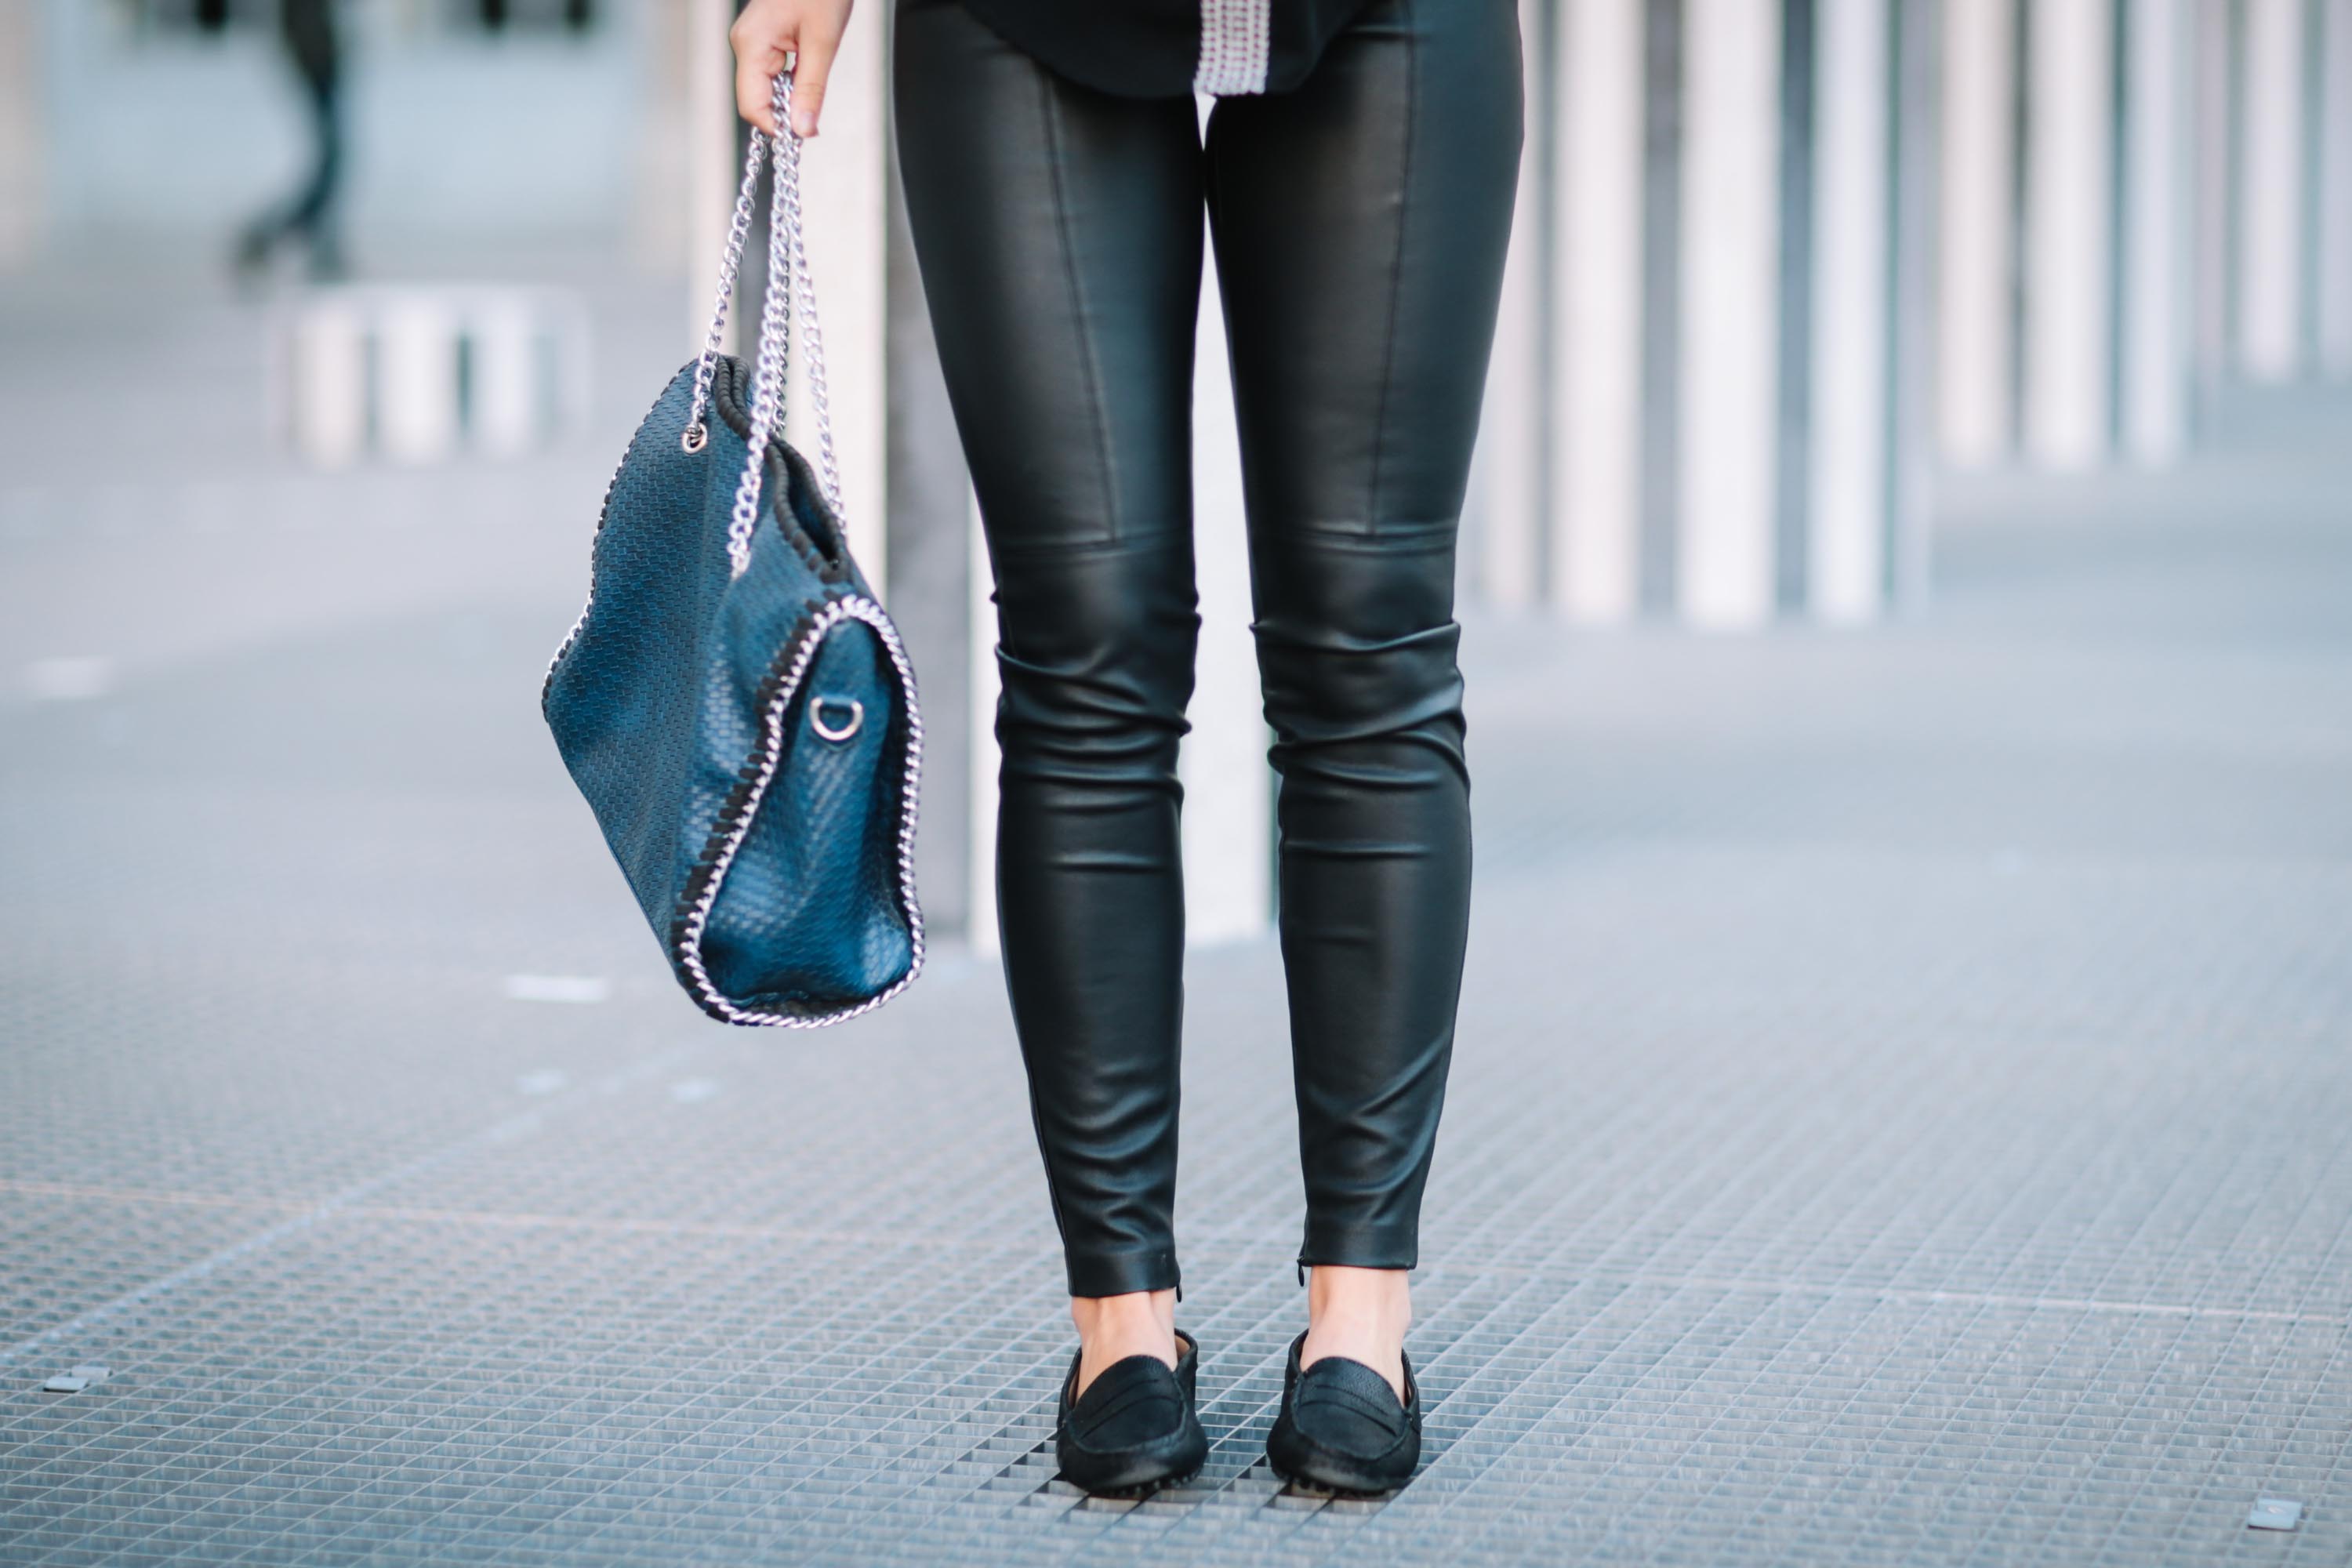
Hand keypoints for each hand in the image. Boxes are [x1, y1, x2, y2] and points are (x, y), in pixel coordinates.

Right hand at [731, 0, 856, 137]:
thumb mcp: (823, 43)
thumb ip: (811, 89)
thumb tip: (802, 131)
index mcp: (751, 44)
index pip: (752, 105)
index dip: (777, 126)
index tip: (805, 135)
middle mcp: (744, 43)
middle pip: (755, 99)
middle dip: (783, 113)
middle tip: (814, 120)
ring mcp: (751, 41)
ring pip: (764, 88)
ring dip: (788, 98)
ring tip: (814, 87)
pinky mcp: (762, 39)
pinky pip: (770, 73)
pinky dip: (788, 83)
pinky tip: (807, 75)